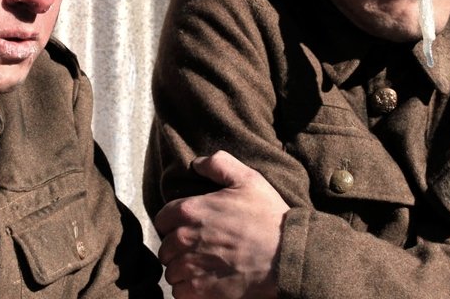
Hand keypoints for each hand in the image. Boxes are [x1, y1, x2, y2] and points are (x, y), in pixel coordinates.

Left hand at [153, 150, 289, 298]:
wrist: (288, 256)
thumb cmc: (269, 218)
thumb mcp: (248, 180)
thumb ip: (219, 164)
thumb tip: (196, 163)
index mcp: (190, 211)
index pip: (162, 219)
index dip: (173, 224)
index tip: (188, 228)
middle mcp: (184, 238)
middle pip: (165, 248)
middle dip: (177, 249)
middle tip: (198, 250)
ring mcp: (191, 267)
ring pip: (171, 271)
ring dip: (182, 271)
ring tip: (202, 268)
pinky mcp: (200, 291)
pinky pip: (180, 293)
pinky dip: (188, 291)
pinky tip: (204, 284)